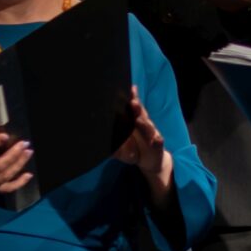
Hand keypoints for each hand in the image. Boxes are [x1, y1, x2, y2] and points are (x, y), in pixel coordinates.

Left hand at [111, 86, 173, 204]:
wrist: (150, 160)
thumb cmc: (133, 149)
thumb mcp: (118, 147)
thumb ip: (109, 143)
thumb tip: (93, 141)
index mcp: (133, 121)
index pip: (130, 108)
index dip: (129, 98)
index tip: (123, 90)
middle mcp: (143, 124)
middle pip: (140, 113)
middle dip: (136, 107)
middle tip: (131, 102)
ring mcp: (151, 133)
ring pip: (148, 126)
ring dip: (144, 123)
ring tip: (138, 119)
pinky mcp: (157, 144)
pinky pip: (157, 141)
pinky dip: (155, 139)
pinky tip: (154, 138)